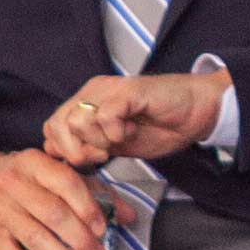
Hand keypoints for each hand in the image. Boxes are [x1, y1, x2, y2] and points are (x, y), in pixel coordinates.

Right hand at [0, 147, 113, 249]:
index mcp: (34, 162)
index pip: (66, 182)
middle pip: (52, 213)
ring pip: (34, 237)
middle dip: (80, 238)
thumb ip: (93, 192)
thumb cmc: (22, 177)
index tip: (103, 228)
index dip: (87, 207)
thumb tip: (130, 215)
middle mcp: (13, 183)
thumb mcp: (52, 174)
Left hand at [50, 70, 227, 166]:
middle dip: (77, 150)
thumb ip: (90, 146)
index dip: (64, 149)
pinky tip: (131, 131)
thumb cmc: (162, 126)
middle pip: (58, 124)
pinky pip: (105, 116)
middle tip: (103, 154)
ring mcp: (109, 89)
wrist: (198, 110)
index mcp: (88, 103)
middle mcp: (94, 92)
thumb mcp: (117, 144)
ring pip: (79, 120)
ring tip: (121, 139)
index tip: (90, 160)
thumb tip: (59, 153)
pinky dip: (116, 132)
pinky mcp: (128, 91)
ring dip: (99, 140)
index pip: (52, 126)